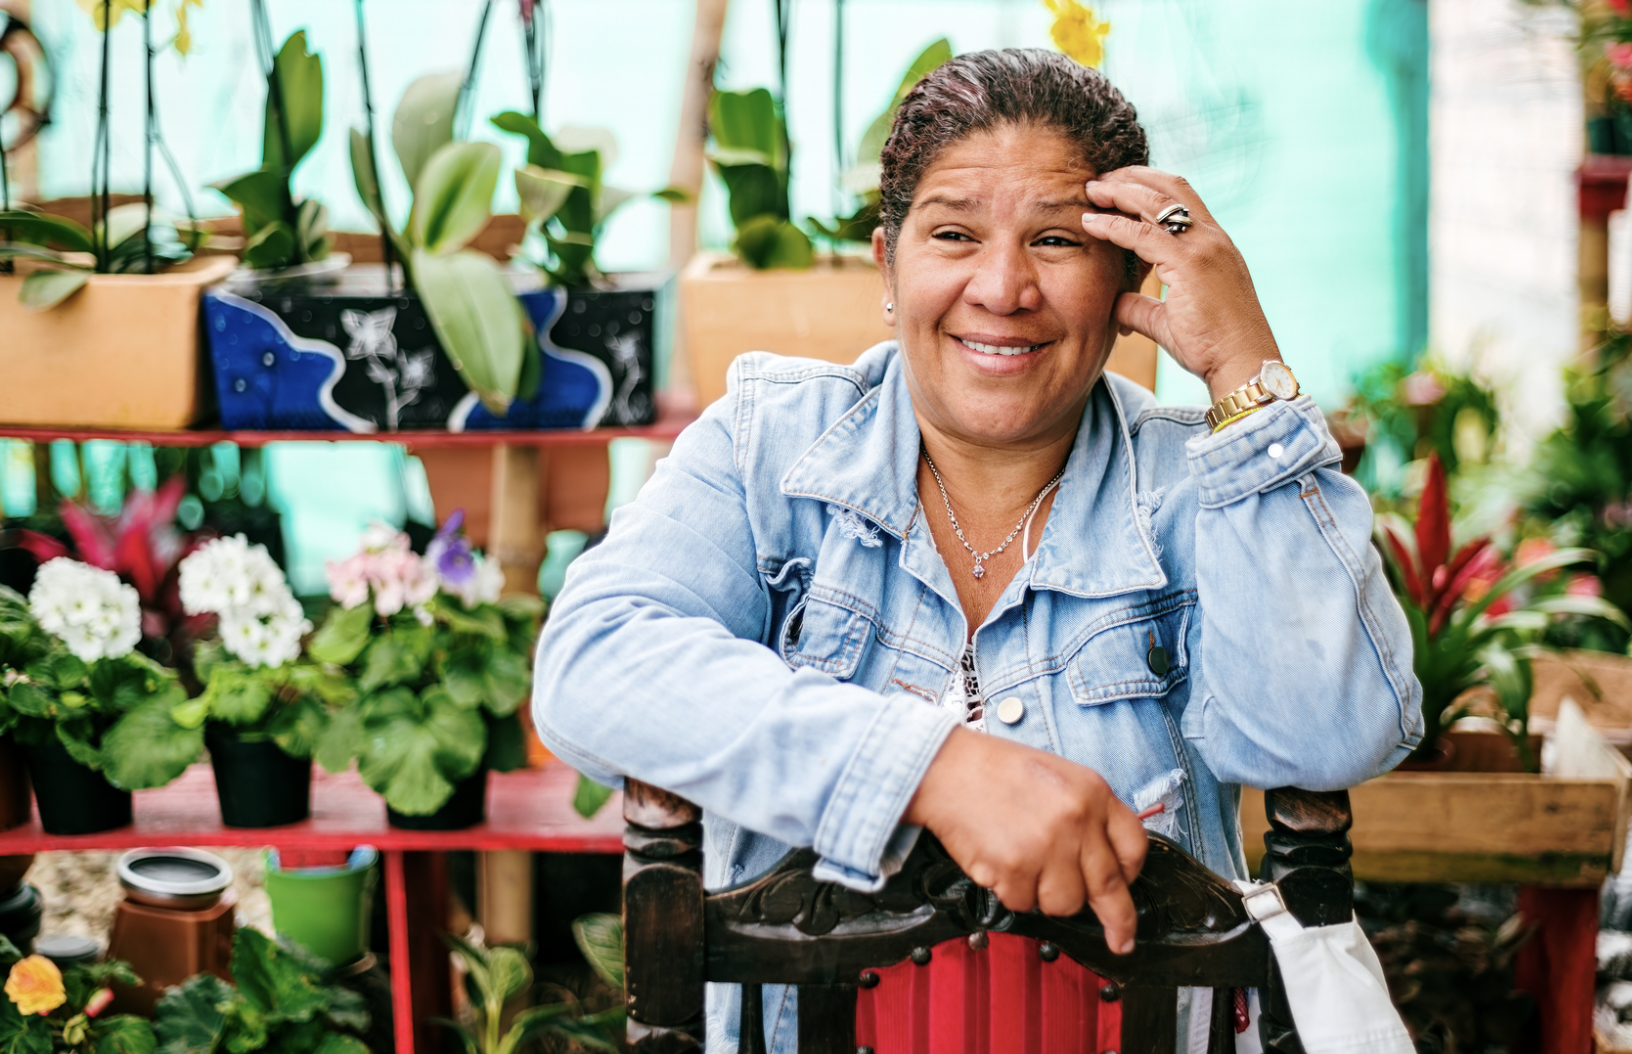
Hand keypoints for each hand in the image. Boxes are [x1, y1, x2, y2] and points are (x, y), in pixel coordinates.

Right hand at [904, 728, 1147, 953]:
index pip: (1133, 847)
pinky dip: (1011, 890)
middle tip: (1119, 940)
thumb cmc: (996, 771)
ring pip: (1064, 904)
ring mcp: (1047, 847)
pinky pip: (1024, 903)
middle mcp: (1077, 820)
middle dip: (1117, 921)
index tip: (1125, 890)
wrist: (948, 769)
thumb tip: (1101, 865)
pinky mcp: (1016, 869)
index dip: (1130, 874)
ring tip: (1022, 860)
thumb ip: (1086, 815)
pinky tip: (1000, 858)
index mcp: (1093, 792)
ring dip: (1044, 894)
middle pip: (1109, 888)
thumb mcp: (1059, 778)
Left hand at [1080, 167, 1279, 400]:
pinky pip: (1142, 233)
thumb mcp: (1169, 320)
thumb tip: (1115, 301)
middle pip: (1170, 187)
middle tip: (1098, 180)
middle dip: (1131, 177)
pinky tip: (1090, 223)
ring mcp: (1203, 247)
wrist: (1241, 363)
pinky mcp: (1190, 263)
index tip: (1116, 187)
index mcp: (1214, 244)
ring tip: (1090, 189)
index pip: (1181, 199)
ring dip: (1119, 191)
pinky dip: (1113, 224)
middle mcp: (1212, 237)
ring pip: (1154, 201)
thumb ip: (1141, 306)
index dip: (1147, 187)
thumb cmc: (1212, 346)